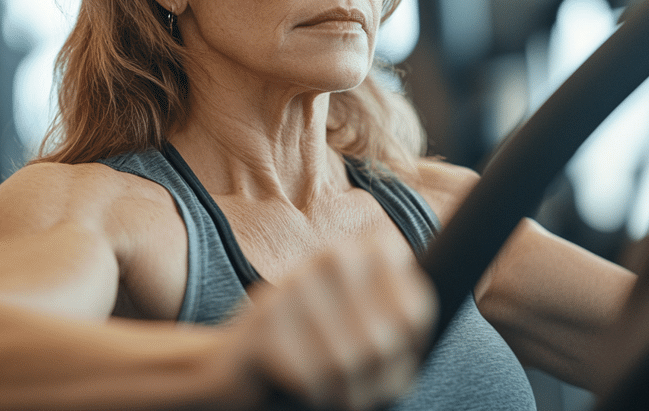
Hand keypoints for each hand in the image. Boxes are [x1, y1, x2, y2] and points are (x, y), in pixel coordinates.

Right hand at [229, 236, 436, 410]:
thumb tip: (402, 345)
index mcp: (361, 251)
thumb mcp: (359, 324)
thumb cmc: (311, 348)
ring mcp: (297, 288)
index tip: (388, 356)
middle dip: (377, 379)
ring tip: (328, 386)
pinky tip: (297, 386)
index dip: (409, 349)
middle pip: (386, 344)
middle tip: (354, 384)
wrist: (231, 363)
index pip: (416, 312)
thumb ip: (397, 327)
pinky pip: (317, 383)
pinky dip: (314, 397)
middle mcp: (333, 258)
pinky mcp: (268, 326)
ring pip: (352, 365)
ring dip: (347, 393)